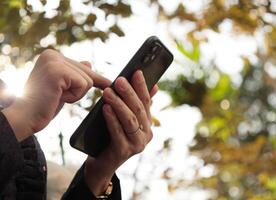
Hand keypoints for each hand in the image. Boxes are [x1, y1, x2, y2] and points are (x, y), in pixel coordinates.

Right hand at [2, 49, 110, 140]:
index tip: (108, 83)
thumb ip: (74, 74)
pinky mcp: (58, 70)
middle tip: (59, 95)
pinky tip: (58, 97)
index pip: (82, 67)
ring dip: (76, 94)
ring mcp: (54, 61)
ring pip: (87, 80)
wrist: (26, 118)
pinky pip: (83, 85)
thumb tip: (89, 62)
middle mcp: (52, 54)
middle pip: (87, 73)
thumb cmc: (44, 105)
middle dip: (80, 90)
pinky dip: (74, 96)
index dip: (95, 79)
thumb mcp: (63, 87)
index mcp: (52, 56)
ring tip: (56, 96)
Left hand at [84, 70, 157, 195]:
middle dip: (130, 93)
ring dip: (119, 104)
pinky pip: (118, 132)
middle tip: (119, 80)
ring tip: (108, 92)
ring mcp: (137, 144)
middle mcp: (146, 134)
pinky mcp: (125, 152)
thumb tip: (154, 85)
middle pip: (139, 109)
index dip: (142, 86)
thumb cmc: (111, 137)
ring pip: (130, 119)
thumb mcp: (124, 119)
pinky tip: (105, 108)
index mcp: (148, 123)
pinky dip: (112, 119)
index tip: (136, 71)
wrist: (101, 163)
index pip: (147, 101)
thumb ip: (135, 104)